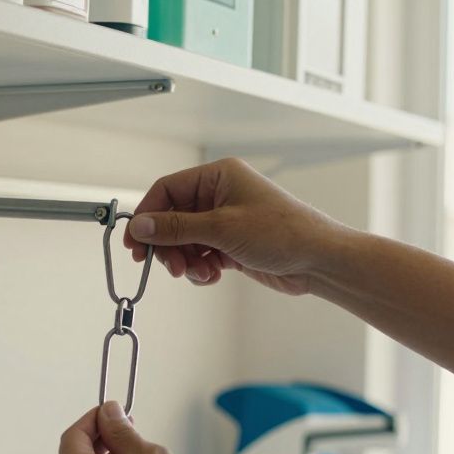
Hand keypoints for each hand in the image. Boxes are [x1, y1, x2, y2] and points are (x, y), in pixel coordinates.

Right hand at [123, 158, 355, 294]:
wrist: (318, 261)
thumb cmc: (282, 233)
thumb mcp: (221, 229)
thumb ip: (175, 228)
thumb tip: (140, 226)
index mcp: (218, 177)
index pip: (167, 190)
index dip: (148, 217)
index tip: (135, 244)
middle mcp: (220, 195)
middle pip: (172, 219)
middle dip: (168, 246)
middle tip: (171, 267)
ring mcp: (225, 220)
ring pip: (184, 240)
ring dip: (185, 260)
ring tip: (198, 273)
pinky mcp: (231, 244)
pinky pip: (200, 254)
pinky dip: (200, 268)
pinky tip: (212, 276)